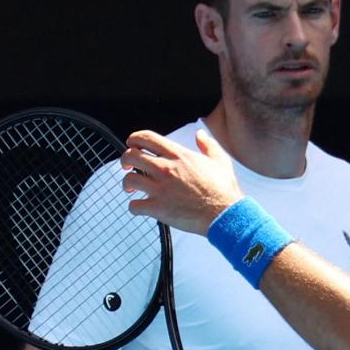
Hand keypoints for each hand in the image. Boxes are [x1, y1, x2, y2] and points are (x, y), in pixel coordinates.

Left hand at [121, 129, 243, 234]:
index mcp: (178, 155)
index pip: (146, 138)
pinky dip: (134, 207)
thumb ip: (207, 145)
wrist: (224, 214)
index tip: (133, 144)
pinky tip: (140, 207)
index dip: (134, 139)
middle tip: (126, 165)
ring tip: (131, 188)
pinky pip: (134, 205)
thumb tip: (200, 135)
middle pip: (131, 156)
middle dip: (125, 159)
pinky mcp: (158, 208)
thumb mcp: (219, 160)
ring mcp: (160, 189)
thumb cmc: (222, 190)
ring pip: (128, 179)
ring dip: (127, 183)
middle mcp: (166, 169)